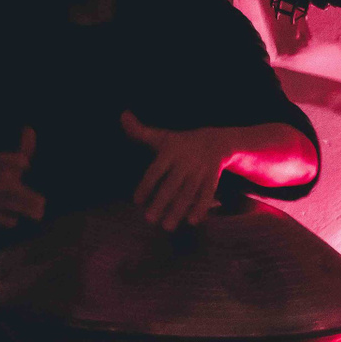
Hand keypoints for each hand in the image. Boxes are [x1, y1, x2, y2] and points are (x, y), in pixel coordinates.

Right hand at [0, 127, 44, 229]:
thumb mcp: (7, 172)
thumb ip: (22, 153)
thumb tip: (30, 128)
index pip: (0, 162)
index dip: (12, 161)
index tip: (26, 163)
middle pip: (6, 187)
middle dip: (25, 194)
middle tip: (43, 202)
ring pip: (4, 204)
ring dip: (23, 209)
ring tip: (39, 215)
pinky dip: (4, 220)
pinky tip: (14, 223)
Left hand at [122, 110, 228, 229]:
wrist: (217, 140)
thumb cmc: (181, 142)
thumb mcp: (162, 136)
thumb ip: (140, 131)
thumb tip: (123, 115)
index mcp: (170, 151)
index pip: (156, 170)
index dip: (146, 185)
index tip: (137, 201)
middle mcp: (185, 161)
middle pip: (172, 184)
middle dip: (161, 202)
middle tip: (149, 220)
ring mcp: (200, 170)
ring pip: (188, 192)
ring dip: (178, 210)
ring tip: (167, 227)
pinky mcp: (212, 178)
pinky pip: (207, 193)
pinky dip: (202, 207)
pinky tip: (192, 221)